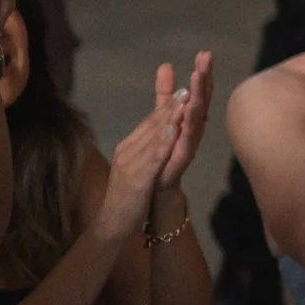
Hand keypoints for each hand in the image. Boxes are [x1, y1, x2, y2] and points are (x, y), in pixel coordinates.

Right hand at [93, 65, 188, 242]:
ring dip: (170, 117)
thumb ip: (152, 145)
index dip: (171, 101)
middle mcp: (129, 150)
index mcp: (130, 145)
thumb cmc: (129, 193)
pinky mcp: (136, 180)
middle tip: (192, 81)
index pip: (152, 119)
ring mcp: (131, 164)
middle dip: (174, 101)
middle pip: (154, 123)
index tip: (189, 82)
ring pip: (153, 137)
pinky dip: (163, 144)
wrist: (113, 223)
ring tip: (185, 99)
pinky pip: (152, 160)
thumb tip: (167, 126)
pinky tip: (174, 133)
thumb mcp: (141, 165)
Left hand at [156, 52, 215, 191]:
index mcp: (189, 115)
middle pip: (201, 97)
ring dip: (199, 94)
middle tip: (206, 57)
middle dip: (204, 77)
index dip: (202, 72)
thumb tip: (166, 65)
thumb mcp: (163, 116)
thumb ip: (165, 94)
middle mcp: (194, 125)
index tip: (204, 53)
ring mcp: (190, 139)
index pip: (198, 90)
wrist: (156, 185)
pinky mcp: (183, 154)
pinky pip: (187, 136)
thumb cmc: (163, 151)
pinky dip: (188, 121)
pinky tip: (188, 107)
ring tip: (198, 75)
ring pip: (197, 113)